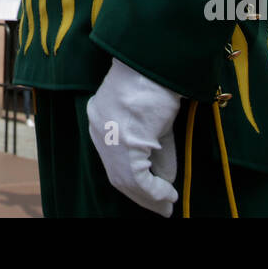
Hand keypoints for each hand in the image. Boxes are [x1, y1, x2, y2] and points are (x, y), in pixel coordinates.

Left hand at [86, 58, 183, 216]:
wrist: (157, 60)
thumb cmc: (158, 83)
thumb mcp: (156, 122)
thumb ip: (157, 152)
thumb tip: (165, 181)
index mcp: (100, 120)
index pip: (114, 161)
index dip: (134, 183)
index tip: (154, 195)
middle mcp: (98, 129)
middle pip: (116, 174)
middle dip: (141, 195)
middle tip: (164, 208)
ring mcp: (109, 135)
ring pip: (125, 179)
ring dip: (150, 197)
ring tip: (168, 204)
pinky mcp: (124, 140)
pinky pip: (137, 177)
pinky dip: (154, 190)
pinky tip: (169, 193)